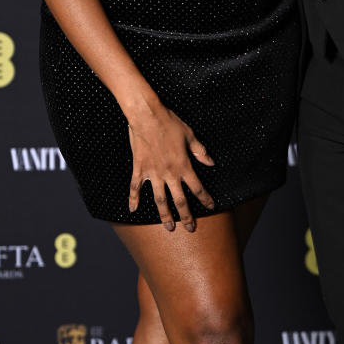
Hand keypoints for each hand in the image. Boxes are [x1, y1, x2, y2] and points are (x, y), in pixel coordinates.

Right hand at [125, 99, 215, 231]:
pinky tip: (132, 210)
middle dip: (186, 216)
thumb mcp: (190, 135)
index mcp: (184, 165)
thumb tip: (211, 163)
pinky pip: (135, 187)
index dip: (205, 198)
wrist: (147, 116)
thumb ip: (201, 152)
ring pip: (160, 199)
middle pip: (179, 200)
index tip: (210, 207)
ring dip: (164, 215)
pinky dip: (133, 199)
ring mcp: (153, 173)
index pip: (197, 187)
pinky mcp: (139, 168)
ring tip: (169, 226)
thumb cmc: (169, 123)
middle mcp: (169, 173)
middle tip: (190, 228)